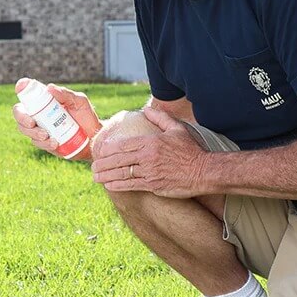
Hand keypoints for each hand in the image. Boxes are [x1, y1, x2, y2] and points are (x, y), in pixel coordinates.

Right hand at [12, 78, 101, 159]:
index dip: (22, 89)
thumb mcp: (79, 101)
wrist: (94, 137)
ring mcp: (40, 128)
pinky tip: (54, 143)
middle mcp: (39, 114)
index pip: (29, 94)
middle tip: (32, 123)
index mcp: (46, 101)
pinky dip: (44, 143)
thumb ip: (66, 94)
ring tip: (46, 135)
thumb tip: (50, 88)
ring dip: (33, 133)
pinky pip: (37, 143)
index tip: (20, 87)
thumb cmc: (86, 116)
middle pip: (19, 113)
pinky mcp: (44, 142)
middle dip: (22, 118)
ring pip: (25, 130)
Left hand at [91, 107, 208, 197]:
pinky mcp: (154, 185)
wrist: (204, 171)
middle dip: (103, 163)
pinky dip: (118, 185)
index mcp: (151, 141)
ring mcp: (150, 172)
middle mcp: (148, 157)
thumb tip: (146, 110)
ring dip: (106, 176)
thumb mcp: (177, 129)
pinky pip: (132, 185)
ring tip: (95, 177)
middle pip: (119, 159)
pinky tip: (109, 186)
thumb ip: (160, 118)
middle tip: (92, 166)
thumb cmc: (191, 150)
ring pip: (122, 173)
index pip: (124, 144)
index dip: (109, 149)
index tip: (100, 150)